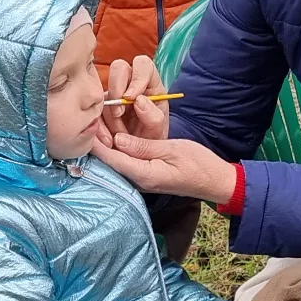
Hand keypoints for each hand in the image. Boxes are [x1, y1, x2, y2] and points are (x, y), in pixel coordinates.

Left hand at [90, 133, 236, 203]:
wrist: (215, 181)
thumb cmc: (199, 164)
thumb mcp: (172, 149)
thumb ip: (144, 146)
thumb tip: (118, 139)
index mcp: (144, 174)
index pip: (112, 159)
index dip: (96, 144)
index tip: (85, 127)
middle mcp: (139, 179)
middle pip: (111, 160)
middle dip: (99, 141)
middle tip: (89, 120)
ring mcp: (142, 178)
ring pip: (117, 160)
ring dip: (107, 143)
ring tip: (97, 122)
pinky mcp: (146, 174)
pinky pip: (126, 160)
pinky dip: (118, 147)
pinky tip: (114, 134)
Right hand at [93, 56, 169, 149]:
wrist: (138, 157)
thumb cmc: (152, 140)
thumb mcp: (157, 131)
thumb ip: (153, 117)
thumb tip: (139, 100)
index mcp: (150, 84)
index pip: (143, 65)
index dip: (136, 77)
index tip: (131, 97)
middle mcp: (131, 85)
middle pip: (119, 67)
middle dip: (116, 89)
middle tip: (118, 113)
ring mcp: (114, 95)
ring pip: (104, 92)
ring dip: (109, 116)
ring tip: (118, 136)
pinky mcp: (100, 108)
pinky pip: (93, 110)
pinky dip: (99, 126)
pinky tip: (108, 140)